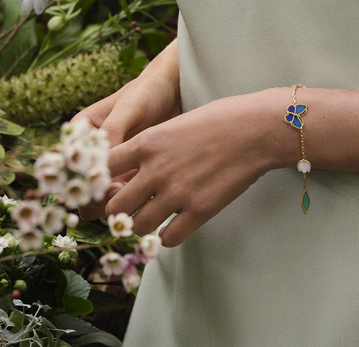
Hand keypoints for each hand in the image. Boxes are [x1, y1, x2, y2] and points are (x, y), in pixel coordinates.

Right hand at [72, 44, 181, 218]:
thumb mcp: (129, 107)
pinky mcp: (126, 175)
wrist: (172, 92)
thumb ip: (113, 131)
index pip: (66, 162)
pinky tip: (145, 194)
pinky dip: (127, 201)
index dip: (78, 177)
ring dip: (109, 202)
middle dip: (94, 195)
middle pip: (78, 186)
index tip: (100, 180)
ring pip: (96, 197)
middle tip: (119, 192)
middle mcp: (89, 153)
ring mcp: (108, 166)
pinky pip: (119, 197)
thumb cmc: (146, 93)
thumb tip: (101, 162)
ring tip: (132, 192)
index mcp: (81, 132)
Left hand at [101, 87, 288, 246]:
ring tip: (152, 220)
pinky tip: (174, 226)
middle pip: (114, 206)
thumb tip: (133, 165)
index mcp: (146, 143)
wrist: (256, 129)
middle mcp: (155, 170)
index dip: (103, 180)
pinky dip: (167, 236)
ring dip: (141, 226)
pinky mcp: (199, 211)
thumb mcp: (174, 123)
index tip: (108, 185)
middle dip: (118, 210)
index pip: (103, 169)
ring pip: (137, 226)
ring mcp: (177, 193)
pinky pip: (168, 238)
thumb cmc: (218, 119)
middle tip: (128, 210)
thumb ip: (151, 146)